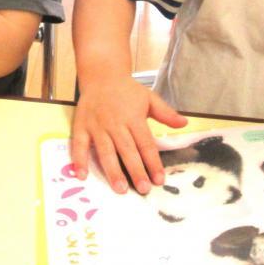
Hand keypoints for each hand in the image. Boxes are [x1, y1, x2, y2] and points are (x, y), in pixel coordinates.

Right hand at [70, 75, 186, 194]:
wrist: (101, 75)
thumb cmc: (127, 90)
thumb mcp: (149, 98)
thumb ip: (166, 113)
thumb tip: (184, 123)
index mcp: (133, 117)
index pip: (145, 143)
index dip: (153, 162)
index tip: (159, 179)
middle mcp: (115, 123)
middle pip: (127, 150)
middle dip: (136, 171)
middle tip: (143, 189)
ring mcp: (97, 126)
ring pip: (105, 151)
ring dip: (112, 171)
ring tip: (120, 189)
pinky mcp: (81, 126)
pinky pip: (79, 145)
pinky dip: (79, 160)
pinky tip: (82, 176)